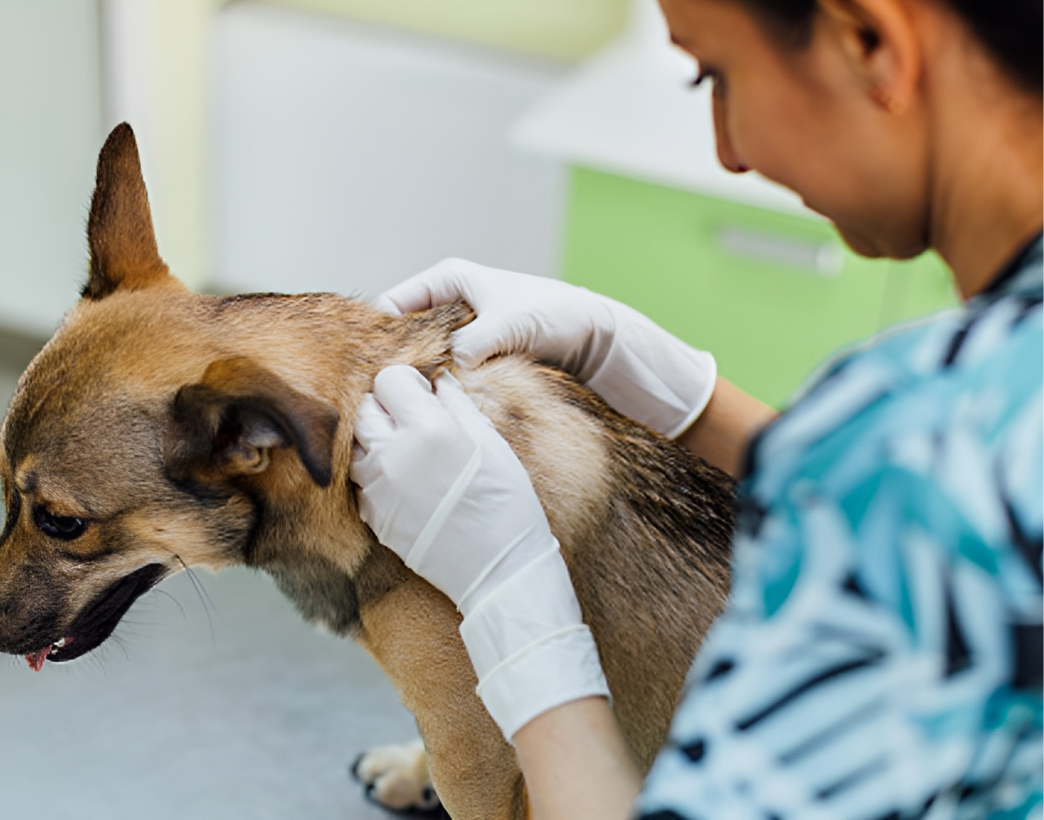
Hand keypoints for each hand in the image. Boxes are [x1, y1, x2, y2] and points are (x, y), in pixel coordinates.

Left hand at [350, 365, 609, 739]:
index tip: (423, 395)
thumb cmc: (507, 505)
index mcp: (429, 429)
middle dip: (387, 408)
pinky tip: (409, 484)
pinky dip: (379, 474)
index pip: (389, 380)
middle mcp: (394, 455)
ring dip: (378, 441)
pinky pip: (362, 480)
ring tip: (411, 453)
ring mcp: (379, 488)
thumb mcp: (492, 445)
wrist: (499, 570)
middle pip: (365, 408)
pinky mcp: (373, 516)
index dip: (408, 384)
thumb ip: (459, 406)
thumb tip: (439, 383)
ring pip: (357, 445)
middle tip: (416, 422)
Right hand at [375, 258, 716, 438]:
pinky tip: (434, 409)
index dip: (377, 335)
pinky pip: (444, 372)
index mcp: (447, 279)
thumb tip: (452, 363)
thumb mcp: (512, 323)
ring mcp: (458, 330)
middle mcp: (446, 302)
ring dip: (418, 379)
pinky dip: (439, 388)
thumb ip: (478, 340)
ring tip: (408, 407)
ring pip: (421, 357)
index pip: (391, 305)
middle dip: (394, 362)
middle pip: (401, 334)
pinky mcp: (473, 354)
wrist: (593, 335)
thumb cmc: (555, 315)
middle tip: (385, 396)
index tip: (371, 369)